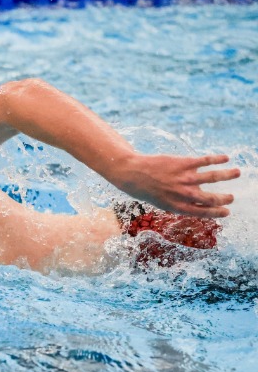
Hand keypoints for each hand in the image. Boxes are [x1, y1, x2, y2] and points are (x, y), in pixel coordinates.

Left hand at [114, 154, 240, 217]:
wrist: (133, 173)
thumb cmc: (147, 189)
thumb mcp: (162, 202)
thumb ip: (180, 203)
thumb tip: (198, 202)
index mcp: (178, 206)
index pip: (203, 212)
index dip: (217, 213)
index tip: (227, 212)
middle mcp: (183, 194)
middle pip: (211, 197)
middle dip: (224, 198)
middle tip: (231, 197)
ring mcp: (184, 178)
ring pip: (213, 177)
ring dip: (228, 175)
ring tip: (238, 172)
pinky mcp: (183, 163)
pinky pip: (205, 161)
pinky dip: (217, 159)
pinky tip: (225, 158)